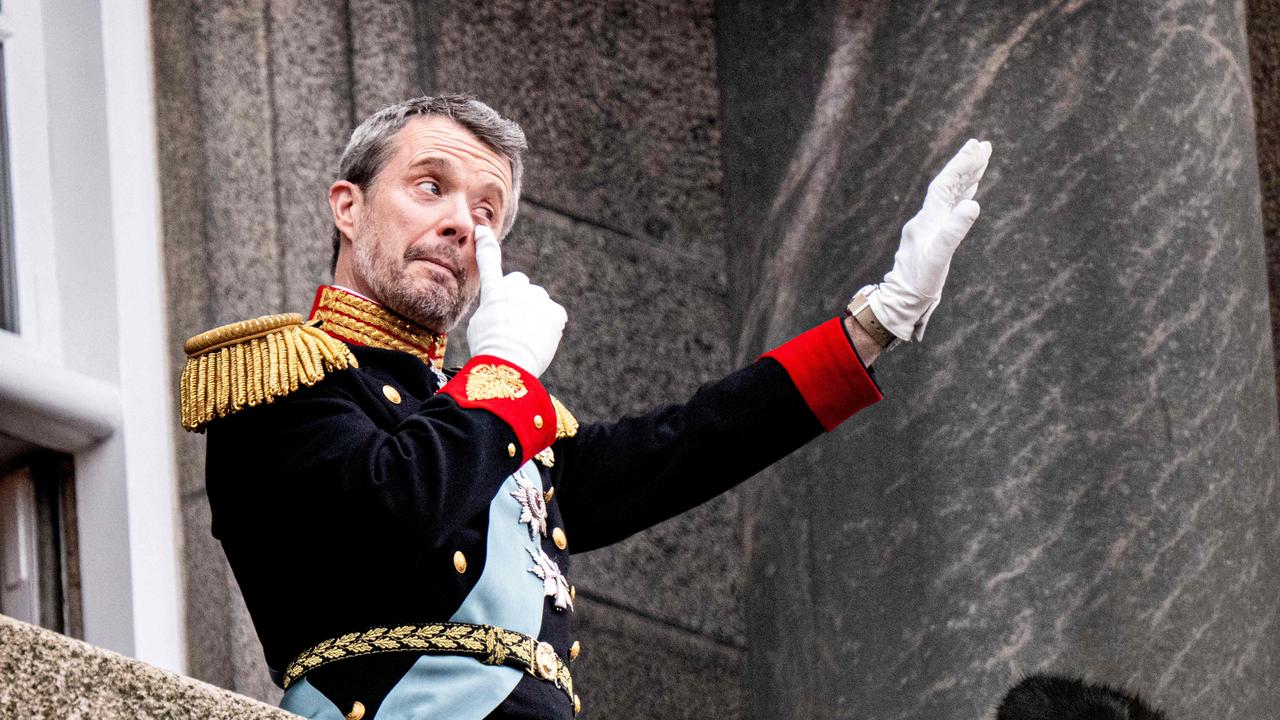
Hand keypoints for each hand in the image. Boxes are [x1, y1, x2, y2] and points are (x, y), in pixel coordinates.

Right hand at [466, 226, 566, 376]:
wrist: (509, 364)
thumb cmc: (488, 348)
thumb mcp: (478, 325)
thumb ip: (492, 308)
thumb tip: (504, 308)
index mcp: (493, 292)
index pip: (489, 261)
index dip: (486, 244)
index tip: (483, 230)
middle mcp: (517, 288)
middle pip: (520, 284)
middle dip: (519, 297)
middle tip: (514, 322)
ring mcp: (538, 298)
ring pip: (538, 302)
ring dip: (534, 314)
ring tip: (526, 338)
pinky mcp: (556, 312)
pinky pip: (554, 315)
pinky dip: (549, 326)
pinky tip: (539, 340)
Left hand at [869, 138, 991, 341]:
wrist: (902, 298)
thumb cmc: (920, 281)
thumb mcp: (939, 257)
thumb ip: (954, 231)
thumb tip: (972, 204)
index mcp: (927, 220)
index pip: (945, 185)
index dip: (960, 166)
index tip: (977, 147)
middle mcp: (927, 218)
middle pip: (947, 184)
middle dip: (966, 164)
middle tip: (984, 145)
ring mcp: (930, 225)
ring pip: (950, 195)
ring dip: (966, 177)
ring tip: (982, 159)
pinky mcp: (933, 235)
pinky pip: (950, 208)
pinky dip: (962, 195)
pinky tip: (970, 190)